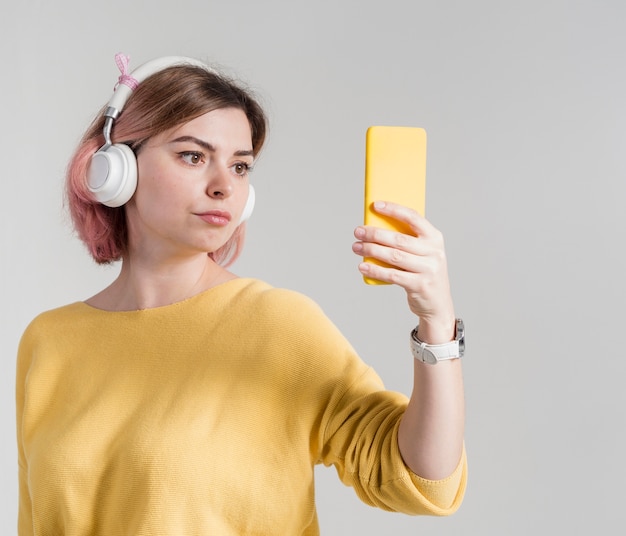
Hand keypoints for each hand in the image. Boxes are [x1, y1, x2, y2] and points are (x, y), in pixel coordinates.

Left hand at [352, 201, 454, 341]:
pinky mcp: (420, 285)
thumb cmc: (424, 272)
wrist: (438, 304)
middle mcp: (434, 252)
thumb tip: (376, 226)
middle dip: (375, 234)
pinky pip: (392, 275)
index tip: (375, 205)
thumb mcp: (423, 253)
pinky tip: (363, 266)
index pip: (413, 217)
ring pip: (394, 256)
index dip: (394, 209)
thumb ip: (407, 240)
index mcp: (435, 238)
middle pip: (399, 239)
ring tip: (356, 247)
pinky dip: (375, 270)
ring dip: (371, 250)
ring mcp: (428, 269)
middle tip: (358, 231)